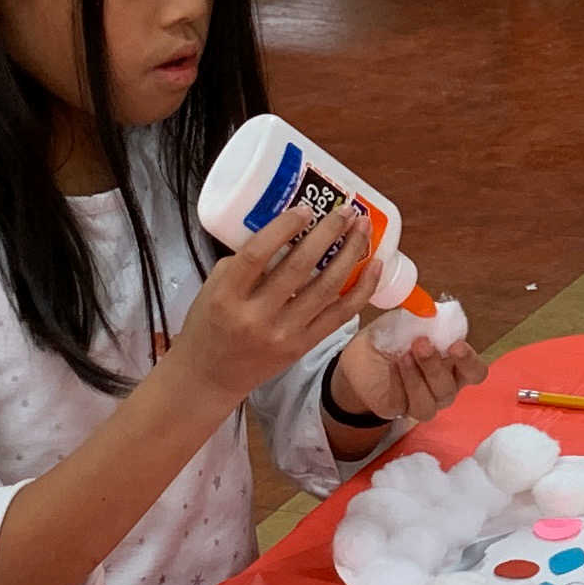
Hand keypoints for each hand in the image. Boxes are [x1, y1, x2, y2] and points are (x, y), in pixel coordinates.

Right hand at [171, 206, 365, 405]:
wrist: (211, 376)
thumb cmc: (209, 324)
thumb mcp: (212, 288)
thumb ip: (243, 261)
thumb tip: (284, 230)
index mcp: (227, 296)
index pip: (257, 254)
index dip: (284, 227)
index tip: (305, 208)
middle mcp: (257, 316)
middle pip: (300, 267)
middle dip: (328, 233)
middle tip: (346, 210)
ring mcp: (284, 334)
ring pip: (328, 288)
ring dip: (351, 254)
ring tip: (363, 229)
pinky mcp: (304, 346)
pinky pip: (341, 314)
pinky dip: (362, 288)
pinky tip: (374, 265)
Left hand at [329, 328, 486, 431]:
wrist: (363, 352)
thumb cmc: (397, 335)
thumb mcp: (411, 321)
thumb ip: (426, 320)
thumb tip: (434, 313)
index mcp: (455, 366)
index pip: (475, 373)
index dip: (470, 362)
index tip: (456, 345)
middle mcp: (443, 388)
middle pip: (449, 390)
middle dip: (435, 367)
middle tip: (421, 343)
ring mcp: (421, 402)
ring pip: (427, 405)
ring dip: (416, 380)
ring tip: (403, 356)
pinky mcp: (397, 409)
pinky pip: (401, 404)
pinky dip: (397, 384)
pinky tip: (391, 365)